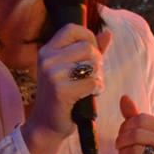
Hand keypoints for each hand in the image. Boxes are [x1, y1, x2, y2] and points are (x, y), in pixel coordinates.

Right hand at [21, 25, 110, 153]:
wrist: (45, 125)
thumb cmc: (61, 97)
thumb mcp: (71, 70)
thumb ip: (90, 50)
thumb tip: (108, 33)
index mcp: (47, 51)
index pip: (72, 29)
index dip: (88, 37)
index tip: (92, 53)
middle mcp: (47, 59)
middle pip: (87, 47)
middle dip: (97, 61)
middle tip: (93, 75)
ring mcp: (52, 75)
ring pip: (91, 64)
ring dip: (98, 76)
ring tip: (90, 86)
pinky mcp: (61, 91)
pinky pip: (92, 82)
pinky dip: (97, 89)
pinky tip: (90, 95)